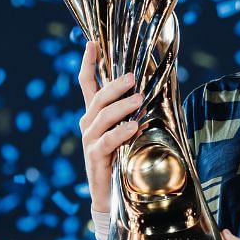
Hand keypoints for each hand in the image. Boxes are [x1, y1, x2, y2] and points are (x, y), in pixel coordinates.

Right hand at [78, 41, 143, 213]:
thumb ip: (134, 113)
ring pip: (102, 117)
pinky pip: (106, 141)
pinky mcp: (94, 158)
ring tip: (139, 100)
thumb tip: (152, 91)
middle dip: (115, 85)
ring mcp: (89, 141)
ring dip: (121, 106)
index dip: (88, 64)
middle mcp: (88, 125)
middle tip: (134, 77)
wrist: (112, 197)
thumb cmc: (124, 159)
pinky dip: (120, 133)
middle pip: (98, 98)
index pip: (87, 85)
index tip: (92, 43)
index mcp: (95, 115)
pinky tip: (133, 128)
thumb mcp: (129, 132)